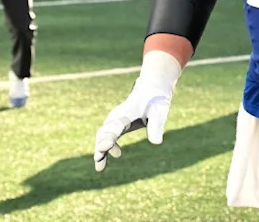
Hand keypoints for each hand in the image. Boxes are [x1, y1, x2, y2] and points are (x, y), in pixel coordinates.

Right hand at [94, 51, 180, 171]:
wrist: (152, 90)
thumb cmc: (156, 101)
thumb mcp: (160, 111)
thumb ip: (157, 125)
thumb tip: (156, 142)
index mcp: (125, 113)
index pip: (114, 127)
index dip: (109, 138)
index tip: (105, 147)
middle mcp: (116, 117)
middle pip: (104, 133)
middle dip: (101, 146)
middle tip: (99, 159)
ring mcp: (115, 121)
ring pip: (102, 136)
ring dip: (100, 150)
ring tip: (100, 167)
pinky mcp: (117, 125)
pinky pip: (107, 137)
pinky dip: (105, 148)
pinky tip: (111, 158)